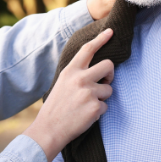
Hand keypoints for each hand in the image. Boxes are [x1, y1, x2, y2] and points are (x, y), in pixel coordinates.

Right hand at [23, 28, 114, 161]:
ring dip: (102, 97)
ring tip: (86, 105)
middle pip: (108, 65)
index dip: (101, 39)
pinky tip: (85, 116)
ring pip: (109, 89)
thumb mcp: (62, 83)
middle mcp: (80, 79)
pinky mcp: (95, 107)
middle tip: (105, 81)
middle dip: (110, 74)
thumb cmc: (56, 107)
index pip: (88, 49)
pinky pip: (106, 106)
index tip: (111, 32)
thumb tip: (98, 70)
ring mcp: (89, 92)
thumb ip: (77, 74)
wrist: (49, 129)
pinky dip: (98, 112)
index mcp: (70, 71)